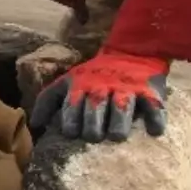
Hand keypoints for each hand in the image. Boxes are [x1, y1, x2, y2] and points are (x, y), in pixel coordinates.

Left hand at [29, 48, 167, 142]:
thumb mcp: (68, 81)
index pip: (72, 102)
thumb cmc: (93, 76)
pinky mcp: (149, 92)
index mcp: (81, 86)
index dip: (70, 118)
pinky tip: (155, 131)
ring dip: (118, 121)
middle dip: (92, 122)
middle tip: (92, 137)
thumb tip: (35, 125)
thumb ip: (49, 100)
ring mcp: (126, 89)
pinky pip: (153, 105)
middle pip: (95, 105)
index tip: (70, 133)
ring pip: (121, 106)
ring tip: (116, 136)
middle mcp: (102, 87)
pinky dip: (155, 117)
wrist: (130, 52)